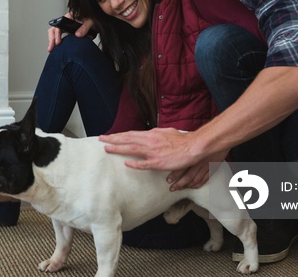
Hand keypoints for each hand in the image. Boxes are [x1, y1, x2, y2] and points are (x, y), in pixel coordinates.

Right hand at [46, 14, 94, 51]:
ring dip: (51, 41)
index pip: (59, 25)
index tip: (58, 42)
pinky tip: (56, 48)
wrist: (93, 21)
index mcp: (69, 17)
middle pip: (54, 29)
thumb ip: (84, 28)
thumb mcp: (89, 21)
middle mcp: (65, 22)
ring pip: (54, 32)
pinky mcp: (66, 31)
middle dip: (51, 39)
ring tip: (51, 49)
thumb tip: (77, 35)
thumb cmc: (91, 19)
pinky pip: (58, 36)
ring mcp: (65, 26)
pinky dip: (55, 41)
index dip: (57, 34)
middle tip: (52, 48)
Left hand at [99, 128, 227, 190]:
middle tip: (101, 139)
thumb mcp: (166, 133)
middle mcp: (151, 140)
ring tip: (107, 149)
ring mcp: (154, 151)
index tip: (109, 136)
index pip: (131, 134)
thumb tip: (148, 136)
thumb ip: (156, 135)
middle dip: (113, 139)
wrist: (196, 146)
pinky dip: (135, 163)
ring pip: (132, 148)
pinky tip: (126, 163)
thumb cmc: (183, 140)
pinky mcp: (160, 161)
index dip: (119, 135)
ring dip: (118, 148)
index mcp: (152, 134)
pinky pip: (145, 163)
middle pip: (128, 138)